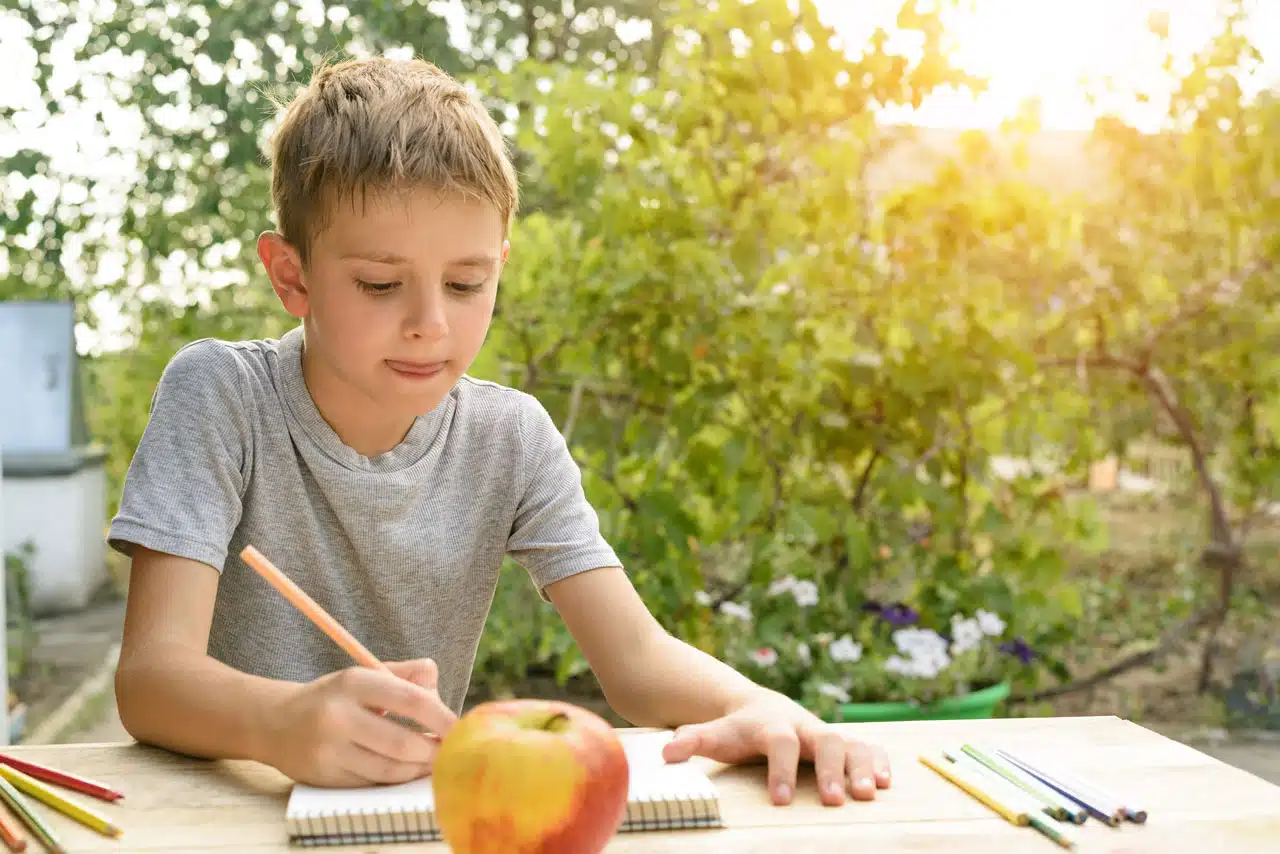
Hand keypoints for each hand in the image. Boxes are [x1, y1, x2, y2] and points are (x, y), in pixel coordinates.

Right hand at [265, 658, 457, 786]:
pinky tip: (408, 772)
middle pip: (402, 742)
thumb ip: (403, 674)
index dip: (441, 717)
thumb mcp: (363, 675)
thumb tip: (434, 678)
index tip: (460, 728)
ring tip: (433, 762)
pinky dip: (396, 780)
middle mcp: (338, 716)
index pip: (410, 700)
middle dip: (433, 751)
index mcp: (354, 682)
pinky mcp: (324, 776)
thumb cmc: (334, 697)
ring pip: (389, 769)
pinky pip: (372, 783)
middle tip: (450, 751)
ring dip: (418, 769)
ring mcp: (329, 750)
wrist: (276, 722)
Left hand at [660, 690, 890, 806]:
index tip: (780, 800)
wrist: (757, 705)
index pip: (779, 743)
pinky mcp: (841, 741)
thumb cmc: (736, 727)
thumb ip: (693, 740)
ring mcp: (825, 733)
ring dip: (862, 767)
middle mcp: (804, 727)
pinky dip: (879, 762)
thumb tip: (667, 753)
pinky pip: (866, 747)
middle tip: (835, 801)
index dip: (781, 770)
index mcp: (773, 725)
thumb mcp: (715, 732)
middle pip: (824, 740)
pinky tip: (888, 783)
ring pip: (850, 744)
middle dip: (831, 770)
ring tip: (871, 794)